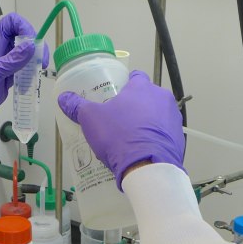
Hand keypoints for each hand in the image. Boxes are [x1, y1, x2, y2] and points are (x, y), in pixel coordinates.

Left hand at [0, 13, 36, 132]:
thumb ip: (12, 60)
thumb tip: (32, 45)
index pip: (11, 23)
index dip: (24, 27)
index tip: (33, 42)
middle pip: (21, 37)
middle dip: (34, 46)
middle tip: (41, 62)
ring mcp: (3, 65)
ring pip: (24, 55)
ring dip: (34, 61)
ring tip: (39, 72)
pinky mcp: (7, 78)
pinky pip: (22, 71)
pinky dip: (29, 74)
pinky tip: (31, 83)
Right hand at [57, 70, 184, 188]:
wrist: (148, 166)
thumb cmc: (119, 136)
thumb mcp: (91, 119)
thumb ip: (77, 106)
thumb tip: (63, 98)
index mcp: (142, 87)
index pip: (135, 77)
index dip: (125, 84)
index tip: (117, 94)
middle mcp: (162, 98)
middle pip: (147, 96)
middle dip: (135, 105)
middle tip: (119, 119)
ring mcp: (173, 118)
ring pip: (157, 115)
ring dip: (146, 122)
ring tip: (130, 137)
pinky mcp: (178, 137)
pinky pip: (164, 133)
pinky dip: (154, 138)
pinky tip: (141, 149)